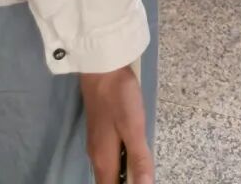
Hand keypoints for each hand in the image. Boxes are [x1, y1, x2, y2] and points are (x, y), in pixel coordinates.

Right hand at [81, 66, 153, 182]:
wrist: (101, 67)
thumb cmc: (119, 97)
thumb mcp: (134, 127)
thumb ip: (139, 158)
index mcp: (104, 160)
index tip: (141, 181)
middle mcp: (96, 156)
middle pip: (109, 181)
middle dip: (126, 181)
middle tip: (144, 170)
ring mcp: (96, 143)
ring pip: (109, 168)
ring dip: (124, 171)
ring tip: (142, 163)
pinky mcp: (99, 130)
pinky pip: (109, 155)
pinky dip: (121, 158)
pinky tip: (132, 148)